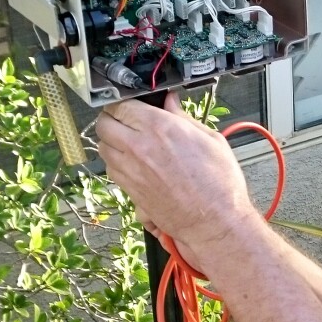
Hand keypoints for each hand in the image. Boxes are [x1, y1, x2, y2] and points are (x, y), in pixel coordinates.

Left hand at [96, 92, 254, 263]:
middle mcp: (139, 147)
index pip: (122, 105)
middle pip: (104, 124)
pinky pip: (110, 168)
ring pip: (103, 147)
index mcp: (160, 128)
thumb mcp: (210, 139)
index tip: (132, 103)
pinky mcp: (129, 189)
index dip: (125, 102)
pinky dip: (116, 161)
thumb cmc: (218, 182)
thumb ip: (183, 117)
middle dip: (112, 118)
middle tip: (126, 119)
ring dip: (111, 140)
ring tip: (128, 140)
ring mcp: (131, 170)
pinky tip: (133, 161)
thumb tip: (171, 102)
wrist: (213, 220)